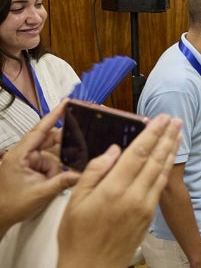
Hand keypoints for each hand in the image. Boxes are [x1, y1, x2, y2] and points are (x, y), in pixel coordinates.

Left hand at [0, 101, 80, 237]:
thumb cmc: (10, 205)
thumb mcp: (40, 193)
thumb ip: (63, 182)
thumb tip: (82, 174)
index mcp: (20, 155)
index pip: (40, 130)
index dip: (54, 115)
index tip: (66, 103)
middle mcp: (23, 154)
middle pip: (49, 140)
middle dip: (63, 146)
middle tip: (79, 147)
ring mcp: (26, 161)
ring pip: (51, 153)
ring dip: (58, 164)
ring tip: (58, 176)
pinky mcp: (30, 169)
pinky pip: (49, 163)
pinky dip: (55, 171)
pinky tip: (56, 179)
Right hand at [57, 113, 181, 266]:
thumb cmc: (77, 235)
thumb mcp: (76, 201)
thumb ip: (95, 171)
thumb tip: (114, 149)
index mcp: (113, 189)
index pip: (138, 153)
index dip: (152, 133)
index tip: (162, 118)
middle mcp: (134, 195)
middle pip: (155, 159)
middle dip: (167, 137)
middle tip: (176, 120)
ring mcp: (145, 205)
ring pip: (162, 171)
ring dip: (172, 150)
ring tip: (179, 134)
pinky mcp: (149, 215)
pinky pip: (161, 185)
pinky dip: (168, 168)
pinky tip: (170, 159)